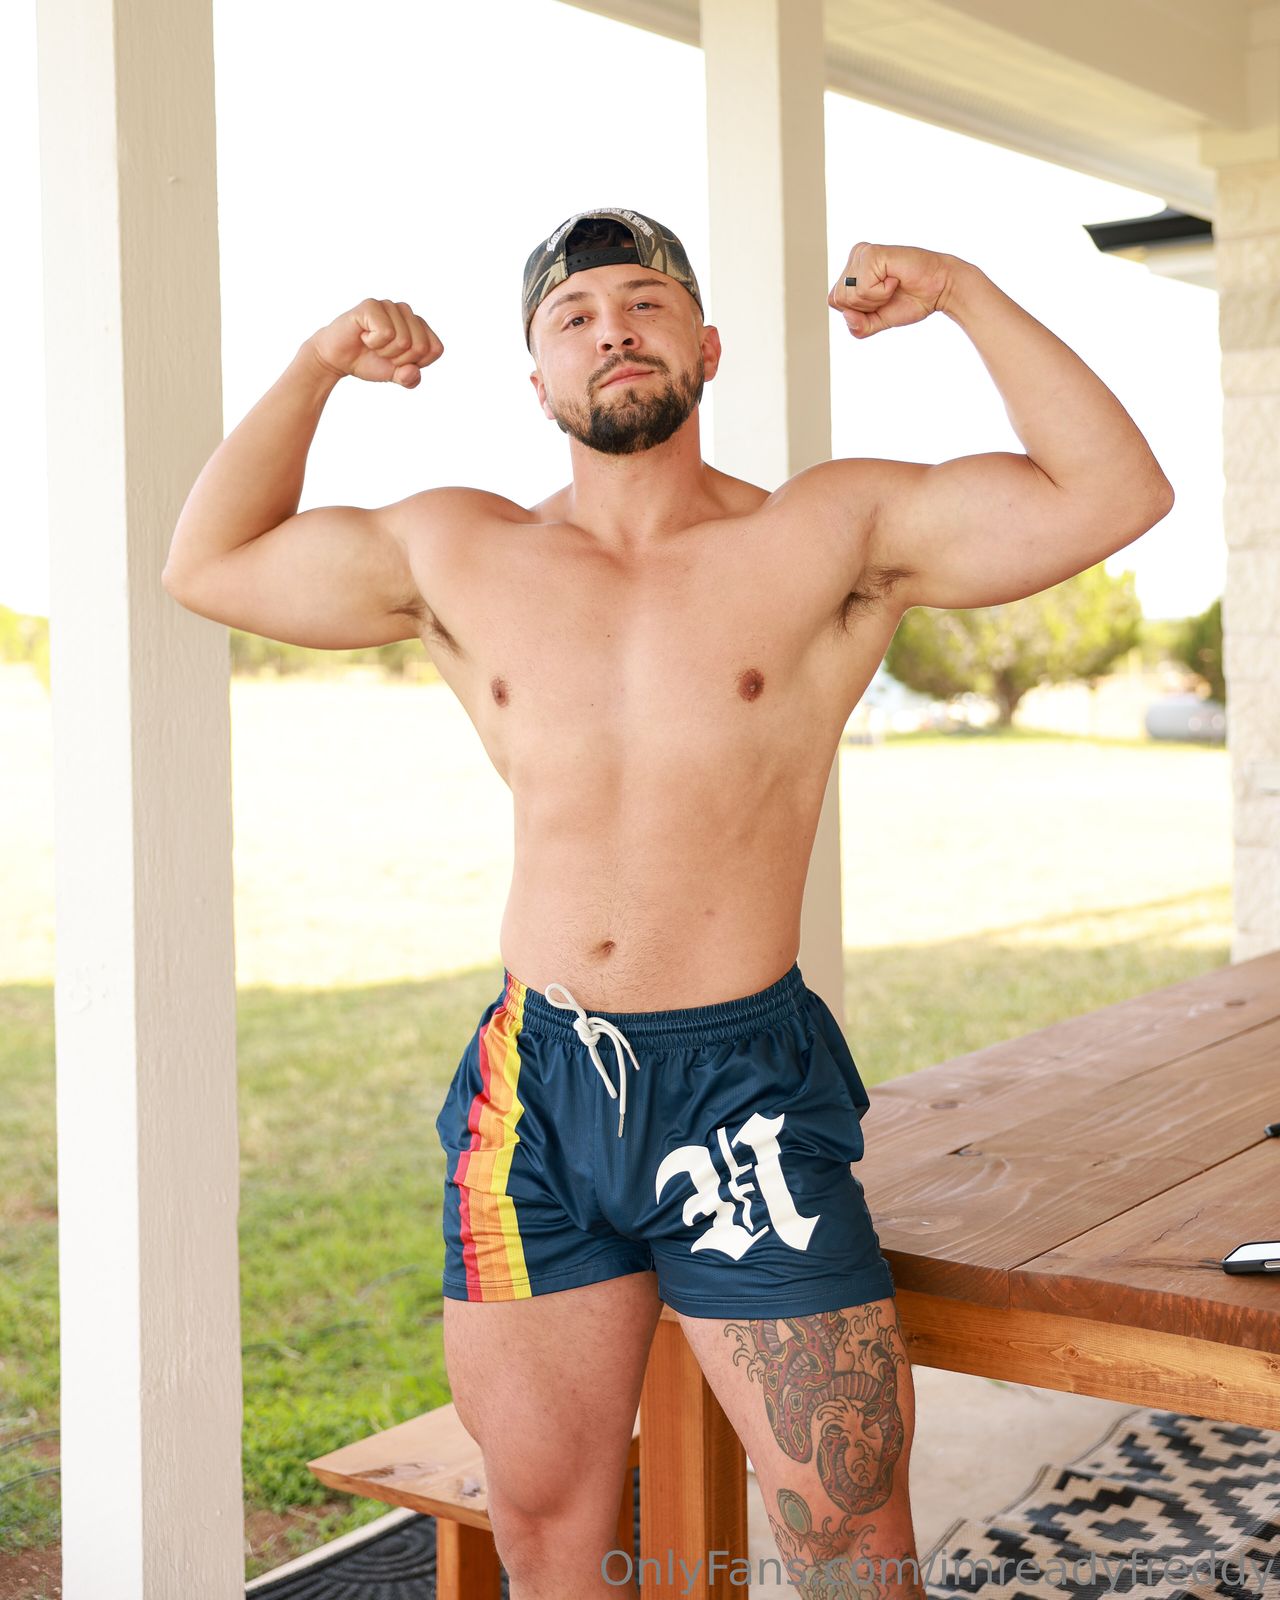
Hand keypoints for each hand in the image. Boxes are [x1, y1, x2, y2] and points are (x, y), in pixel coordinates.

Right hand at [308, 299, 443, 386]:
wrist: (338, 359)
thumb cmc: (369, 362)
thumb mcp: (395, 375)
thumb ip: (410, 378)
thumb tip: (412, 371)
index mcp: (419, 326)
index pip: (435, 349)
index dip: (416, 364)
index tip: (397, 360)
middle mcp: (406, 311)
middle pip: (420, 346)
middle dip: (399, 360)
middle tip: (382, 352)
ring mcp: (389, 306)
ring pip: (404, 341)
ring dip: (384, 352)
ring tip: (372, 344)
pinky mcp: (372, 305)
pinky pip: (386, 333)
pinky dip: (373, 343)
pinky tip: (363, 336)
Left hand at [828, 244, 956, 337]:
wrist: (938, 290)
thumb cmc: (910, 301)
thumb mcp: (877, 321)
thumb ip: (858, 327)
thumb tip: (847, 315)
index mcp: (851, 271)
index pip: (835, 302)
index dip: (858, 312)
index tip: (881, 300)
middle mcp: (855, 258)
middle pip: (839, 300)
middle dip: (866, 307)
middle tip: (889, 293)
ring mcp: (862, 253)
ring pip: (849, 295)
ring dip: (875, 299)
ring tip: (893, 285)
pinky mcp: (872, 253)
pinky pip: (863, 289)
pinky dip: (882, 292)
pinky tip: (895, 279)